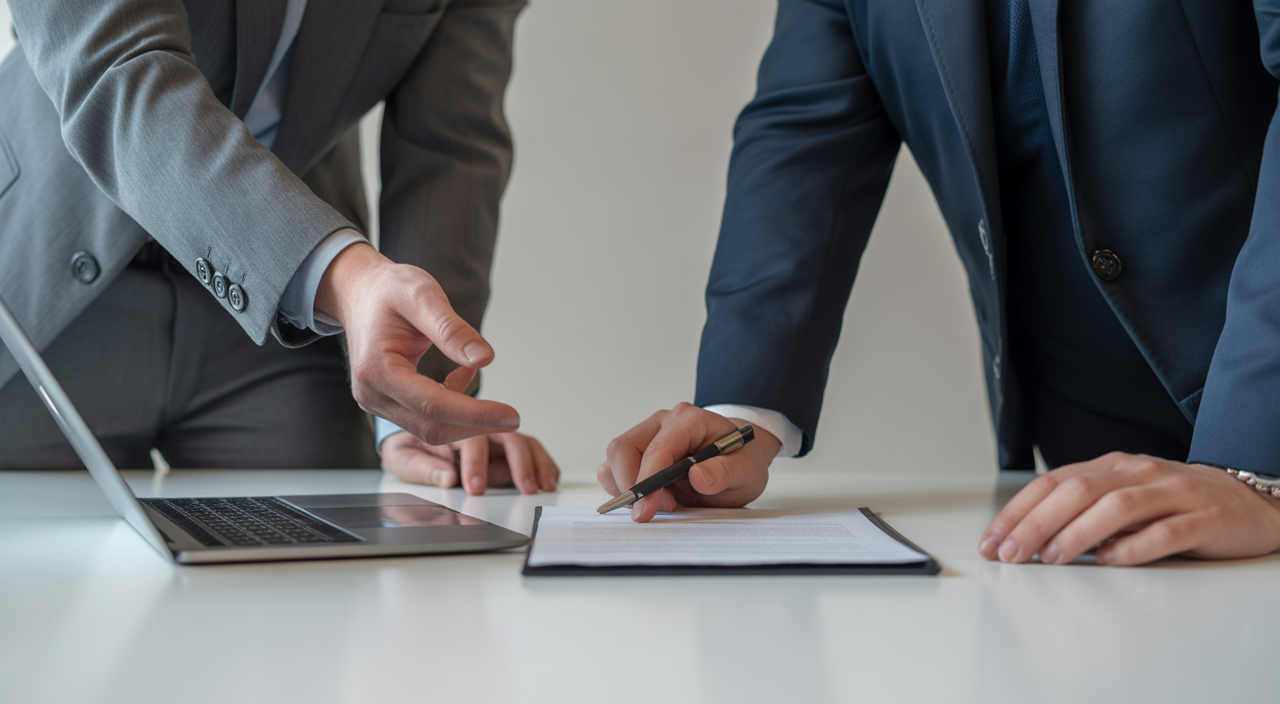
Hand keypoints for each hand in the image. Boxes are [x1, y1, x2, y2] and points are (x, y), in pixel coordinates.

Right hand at [316, 243, 519, 445]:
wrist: (361, 292)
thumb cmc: (388, 290)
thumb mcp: (423, 295)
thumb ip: (452, 329)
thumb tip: (485, 359)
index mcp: (376, 370)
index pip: (433, 406)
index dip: (475, 414)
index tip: (510, 416)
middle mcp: (371, 394)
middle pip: (431, 427)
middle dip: (475, 426)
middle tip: (513, 418)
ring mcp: (376, 402)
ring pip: (429, 429)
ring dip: (466, 420)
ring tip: (495, 403)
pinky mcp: (387, 403)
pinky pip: (424, 418)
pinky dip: (452, 407)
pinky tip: (464, 377)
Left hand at [382, 428, 559, 494]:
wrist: (411, 442)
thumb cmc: (407, 447)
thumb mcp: (400, 457)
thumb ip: (421, 467)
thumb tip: (445, 477)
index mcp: (449, 426)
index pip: (468, 439)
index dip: (475, 462)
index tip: (475, 485)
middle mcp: (476, 428)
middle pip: (504, 436)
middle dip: (517, 462)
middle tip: (524, 486)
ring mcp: (493, 438)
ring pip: (521, 442)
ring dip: (535, 462)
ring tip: (543, 484)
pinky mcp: (505, 450)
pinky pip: (529, 453)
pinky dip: (542, 464)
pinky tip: (549, 478)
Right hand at [597, 403, 780, 521]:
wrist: (739, 458)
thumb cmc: (741, 460)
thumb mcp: (746, 470)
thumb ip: (726, 473)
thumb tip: (698, 477)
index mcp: (688, 420)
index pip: (656, 448)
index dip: (647, 481)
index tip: (646, 510)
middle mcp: (662, 423)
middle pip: (622, 450)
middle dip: (631, 486)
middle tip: (656, 510)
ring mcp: (647, 436)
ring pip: (613, 461)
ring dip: (627, 489)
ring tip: (664, 502)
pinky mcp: (638, 452)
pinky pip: (614, 471)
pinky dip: (626, 490)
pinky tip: (654, 499)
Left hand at [978, 453, 1279, 565]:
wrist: (1252, 502)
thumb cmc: (1177, 505)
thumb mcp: (1124, 500)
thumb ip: (1083, 512)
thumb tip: (1029, 539)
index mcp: (1112, 467)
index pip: (1052, 482)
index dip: (1017, 511)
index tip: (990, 541)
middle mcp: (1138, 472)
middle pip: (1076, 490)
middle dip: (1035, 523)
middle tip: (1010, 554)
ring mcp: (1173, 492)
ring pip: (1116, 506)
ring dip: (1076, 532)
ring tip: (1050, 557)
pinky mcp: (1205, 518)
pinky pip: (1165, 531)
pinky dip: (1133, 547)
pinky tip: (1110, 561)